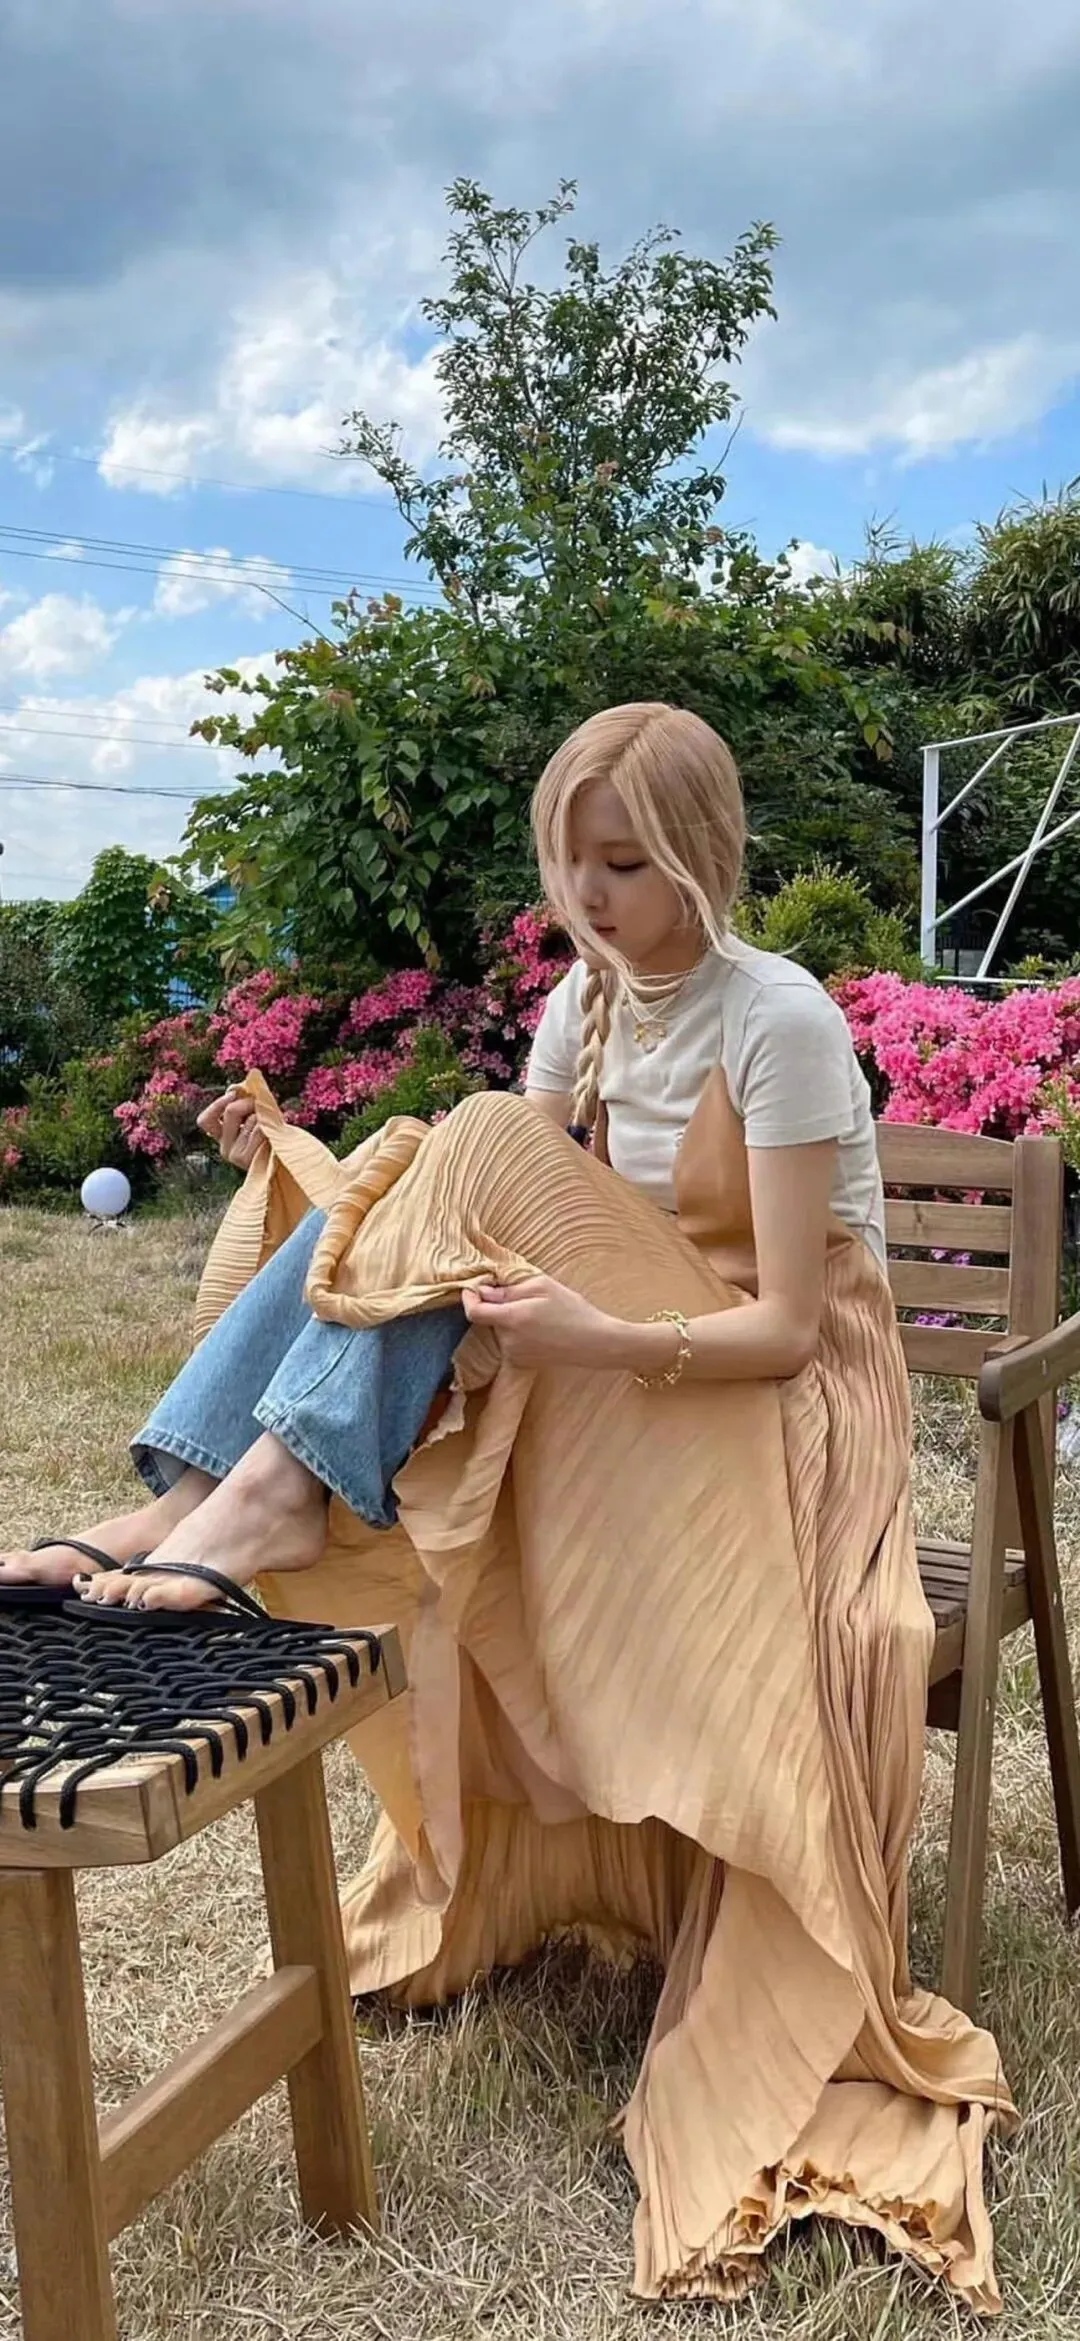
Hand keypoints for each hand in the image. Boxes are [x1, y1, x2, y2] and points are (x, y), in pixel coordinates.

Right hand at [196, 1087, 265, 1170]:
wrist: (289, 1155)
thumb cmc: (272, 1132)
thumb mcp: (255, 1114)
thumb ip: (243, 1100)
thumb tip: (239, 1084)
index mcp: (221, 1136)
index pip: (205, 1120)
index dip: (217, 1104)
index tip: (234, 1093)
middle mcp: (225, 1148)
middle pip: (231, 1111)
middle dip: (249, 1101)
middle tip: (260, 1103)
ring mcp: (235, 1156)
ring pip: (251, 1119)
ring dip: (264, 1116)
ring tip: (270, 1125)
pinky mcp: (248, 1160)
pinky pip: (260, 1130)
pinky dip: (269, 1126)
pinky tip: (273, 1133)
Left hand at [461, 1274, 617, 1368]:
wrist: (594, 1342)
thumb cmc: (572, 1310)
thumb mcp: (542, 1287)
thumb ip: (508, 1289)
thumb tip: (482, 1291)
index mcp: (512, 1319)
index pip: (474, 1312)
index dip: (469, 1298)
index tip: (474, 1288)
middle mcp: (508, 1341)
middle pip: (489, 1319)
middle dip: (499, 1306)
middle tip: (525, 1298)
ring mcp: (514, 1355)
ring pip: (499, 1330)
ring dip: (509, 1319)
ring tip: (538, 1315)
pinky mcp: (521, 1363)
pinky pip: (509, 1343)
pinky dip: (516, 1333)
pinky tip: (539, 1329)